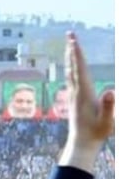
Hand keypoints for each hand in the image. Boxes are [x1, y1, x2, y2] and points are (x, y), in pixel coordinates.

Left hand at [60, 32, 114, 172]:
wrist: (82, 144)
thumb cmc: (96, 133)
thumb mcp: (107, 120)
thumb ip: (108, 107)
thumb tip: (109, 91)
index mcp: (84, 93)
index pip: (80, 68)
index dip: (77, 53)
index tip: (74, 40)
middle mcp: (75, 91)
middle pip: (72, 66)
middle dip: (72, 49)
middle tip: (69, 34)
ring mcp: (73, 95)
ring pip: (70, 71)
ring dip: (70, 57)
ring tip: (69, 45)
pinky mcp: (73, 100)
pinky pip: (71, 79)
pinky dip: (71, 69)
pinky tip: (71, 67)